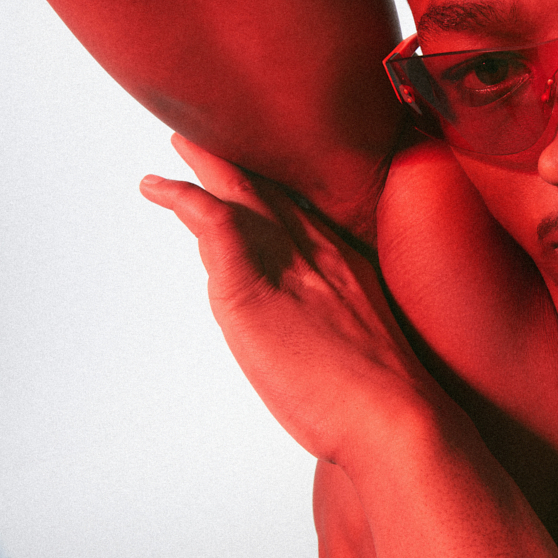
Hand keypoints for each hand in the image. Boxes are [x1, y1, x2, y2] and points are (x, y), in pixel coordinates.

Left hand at [140, 134, 435, 462]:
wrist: (398, 423)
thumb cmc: (387, 406)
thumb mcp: (368, 350)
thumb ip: (338, 328)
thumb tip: (309, 337)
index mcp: (345, 267)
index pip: (302, 212)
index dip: (274, 187)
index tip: (255, 170)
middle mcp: (318, 255)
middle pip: (272, 191)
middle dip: (238, 160)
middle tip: (206, 134)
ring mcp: (286, 268)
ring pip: (240, 195)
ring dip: (205, 167)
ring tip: (180, 145)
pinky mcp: (252, 291)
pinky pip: (215, 225)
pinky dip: (186, 199)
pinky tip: (159, 187)